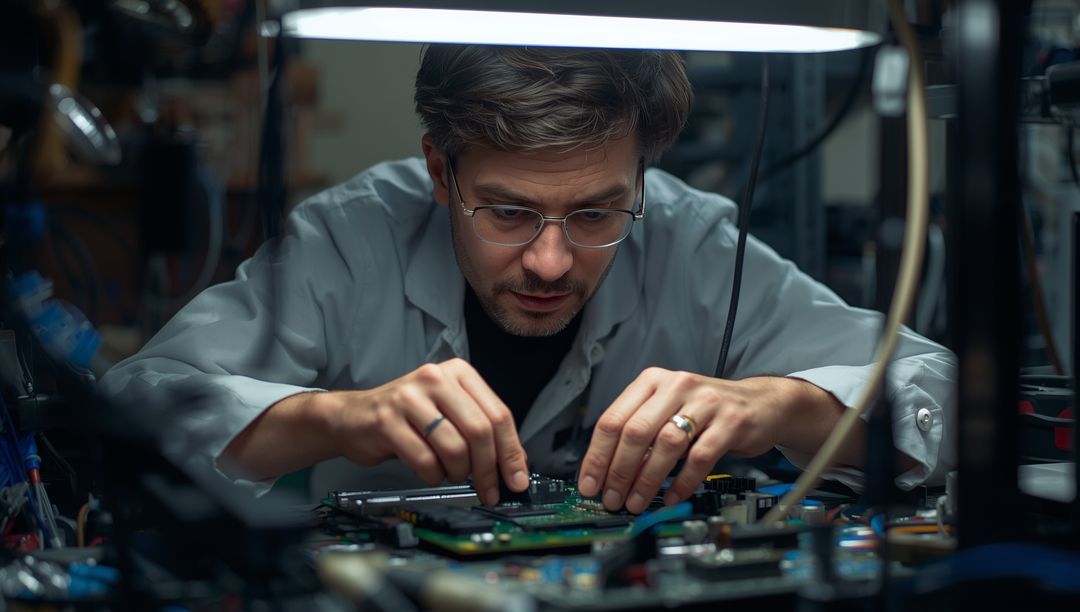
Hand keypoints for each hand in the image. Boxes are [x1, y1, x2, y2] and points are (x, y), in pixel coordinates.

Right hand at [323, 358, 529, 505]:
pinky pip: (425, 460)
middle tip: (489, 490)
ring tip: (450, 473)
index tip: (517, 478)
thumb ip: (482, 431)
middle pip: (479, 431)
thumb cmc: (407, 417)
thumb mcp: (450, 413)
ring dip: (458, 473)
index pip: (498, 414)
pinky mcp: (388, 420)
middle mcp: (435, 378)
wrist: (353, 417)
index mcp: (458, 373)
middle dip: (489, 469)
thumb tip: (516, 464)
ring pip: (454, 448)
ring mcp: (410, 397)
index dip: (511, 452)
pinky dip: (433, 476)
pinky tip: (429, 470)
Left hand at [576, 368, 829, 513]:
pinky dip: (682, 482)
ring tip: (638, 501)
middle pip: (635, 432)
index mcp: (652, 381)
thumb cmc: (707, 410)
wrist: (761, 403)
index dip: (598, 456)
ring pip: (666, 445)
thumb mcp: (668, 409)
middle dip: (619, 472)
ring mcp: (705, 402)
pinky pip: (700, 457)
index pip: (613, 419)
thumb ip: (640, 432)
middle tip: (613, 498)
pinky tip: (673, 496)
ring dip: (647, 480)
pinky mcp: (730, 422)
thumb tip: (607, 471)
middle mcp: (676, 386)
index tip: (590, 484)